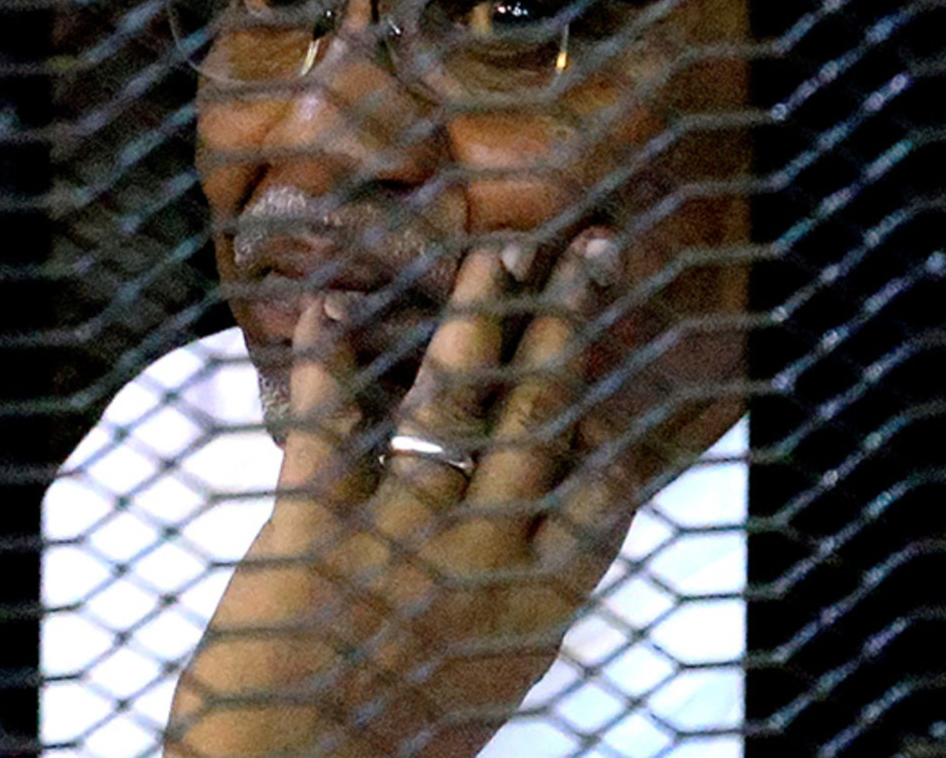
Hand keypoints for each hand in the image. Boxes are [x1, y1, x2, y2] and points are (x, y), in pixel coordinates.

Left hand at [166, 229, 632, 757]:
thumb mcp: (467, 697)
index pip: (601, 506)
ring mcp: (403, 534)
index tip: (630, 366)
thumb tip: (510, 571)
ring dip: (476, 315)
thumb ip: (495, 623)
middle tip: (590, 248)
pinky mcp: (315, 523)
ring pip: (455, 399)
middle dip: (568, 326)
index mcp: (530, 617)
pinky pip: (328, 424)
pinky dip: (327, 362)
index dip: (616, 428)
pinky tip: (329, 305)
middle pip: (542, 419)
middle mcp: (482, 561)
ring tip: (496, 250)